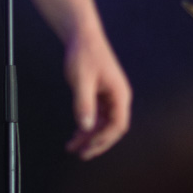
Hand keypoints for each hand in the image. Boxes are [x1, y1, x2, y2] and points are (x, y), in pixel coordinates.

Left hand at [63, 33, 131, 159]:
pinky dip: (86, 126)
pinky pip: (96, 116)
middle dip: (96, 142)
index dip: (104, 139)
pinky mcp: (100, 96)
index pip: (118, 124)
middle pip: (111, 128)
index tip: (89, 147)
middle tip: (81, 154)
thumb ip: (84, 104)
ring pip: (102, 124)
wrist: (82, 37)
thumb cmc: (85, 54)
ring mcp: (109, 97)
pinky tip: (75, 134)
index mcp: (119, 94)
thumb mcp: (81, 80)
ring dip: (89, 136)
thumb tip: (86, 126)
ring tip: (72, 147)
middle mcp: (117, 98)